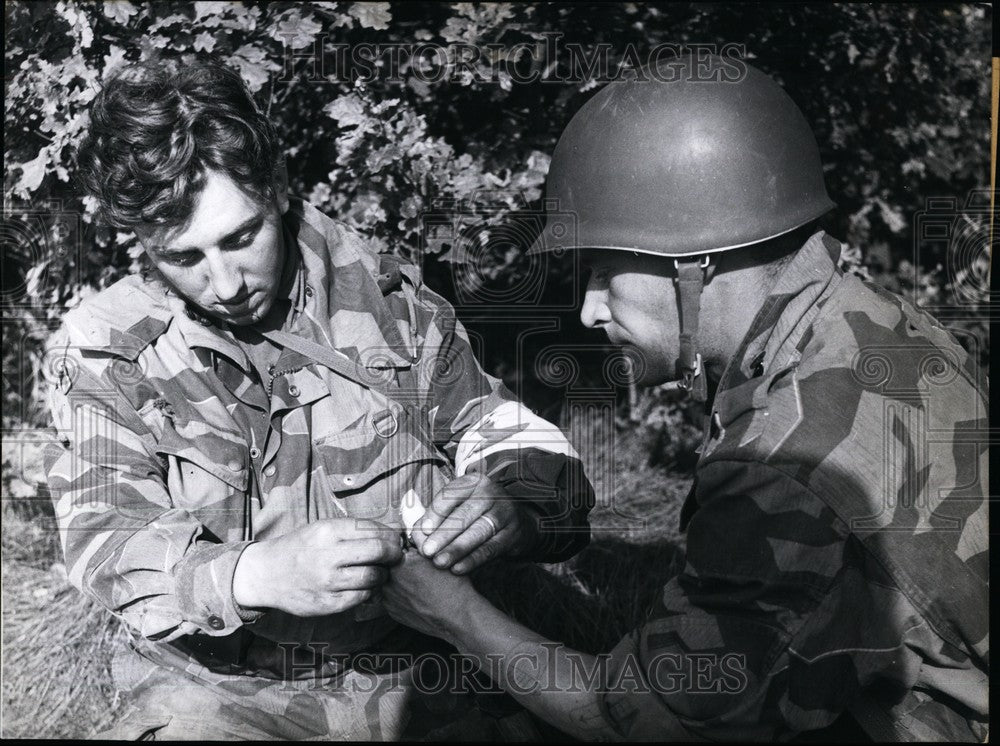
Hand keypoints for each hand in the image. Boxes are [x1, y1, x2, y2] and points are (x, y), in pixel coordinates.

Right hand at [232, 518, 402, 616]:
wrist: (264, 574)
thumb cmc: (299, 548)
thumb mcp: (320, 529)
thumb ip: (351, 531)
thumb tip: (389, 533)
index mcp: (328, 531)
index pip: (373, 529)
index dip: (391, 535)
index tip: (396, 539)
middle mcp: (328, 555)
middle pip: (378, 551)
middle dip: (394, 553)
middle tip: (396, 555)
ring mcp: (327, 581)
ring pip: (373, 576)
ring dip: (383, 574)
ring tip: (380, 572)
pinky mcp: (327, 603)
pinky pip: (361, 597)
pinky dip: (368, 591)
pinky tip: (365, 586)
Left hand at [382, 549, 475, 638]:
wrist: (457, 617)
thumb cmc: (452, 585)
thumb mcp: (439, 554)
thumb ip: (419, 542)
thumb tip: (409, 536)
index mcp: (398, 563)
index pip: (396, 549)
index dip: (407, 550)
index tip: (416, 556)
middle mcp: (389, 580)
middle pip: (390, 565)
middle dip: (400, 565)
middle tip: (419, 571)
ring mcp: (388, 598)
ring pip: (390, 581)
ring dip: (399, 580)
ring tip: (420, 585)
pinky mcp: (392, 612)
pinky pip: (392, 597)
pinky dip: (401, 595)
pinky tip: (417, 597)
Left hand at [416, 473, 539, 573]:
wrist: (517, 522)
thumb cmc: (477, 514)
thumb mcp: (459, 505)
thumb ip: (435, 513)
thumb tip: (413, 521)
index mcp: (473, 482)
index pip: (451, 495)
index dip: (435, 513)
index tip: (422, 531)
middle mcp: (491, 494)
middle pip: (463, 515)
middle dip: (443, 535)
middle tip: (427, 551)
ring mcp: (504, 513)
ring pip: (477, 532)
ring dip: (456, 549)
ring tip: (439, 562)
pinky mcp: (513, 534)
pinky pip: (490, 548)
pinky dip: (473, 559)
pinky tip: (458, 569)